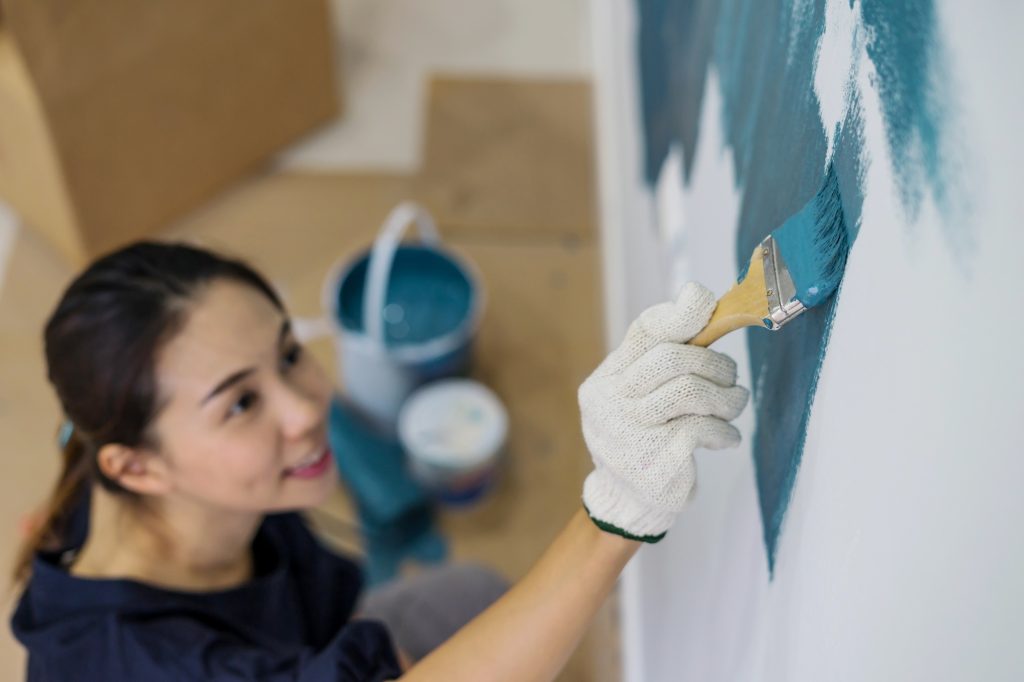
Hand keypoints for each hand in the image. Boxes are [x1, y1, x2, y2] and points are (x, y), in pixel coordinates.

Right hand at [578, 282, 748, 541]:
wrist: (629, 502)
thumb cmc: (644, 438)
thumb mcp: (643, 396)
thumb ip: (664, 356)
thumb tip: (697, 298)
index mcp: (605, 381)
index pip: (643, 332)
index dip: (680, 314)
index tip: (707, 303)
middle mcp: (609, 403)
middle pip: (670, 359)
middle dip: (713, 363)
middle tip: (730, 379)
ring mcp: (628, 433)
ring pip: (689, 391)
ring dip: (726, 397)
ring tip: (734, 406)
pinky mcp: (653, 461)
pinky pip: (701, 428)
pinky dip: (723, 431)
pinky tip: (724, 438)